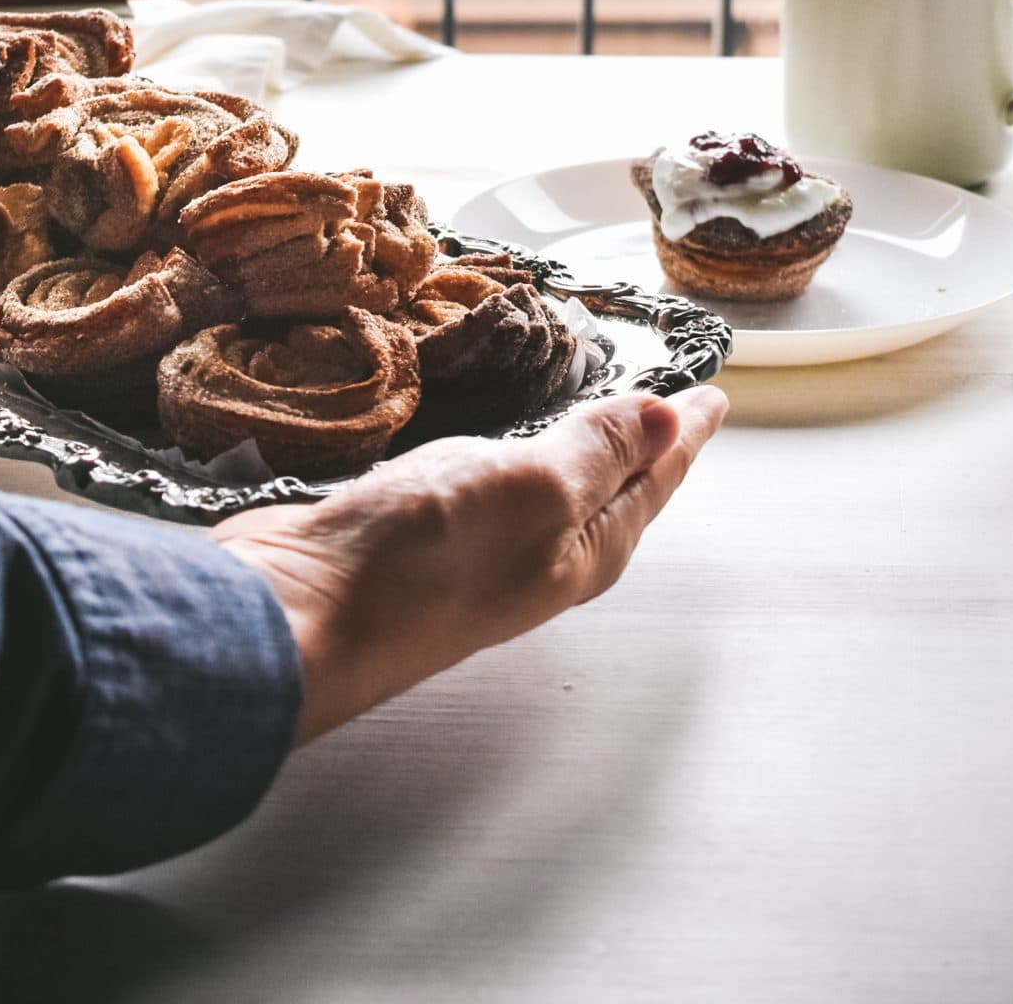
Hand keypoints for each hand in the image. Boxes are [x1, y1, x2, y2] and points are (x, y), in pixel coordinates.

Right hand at [217, 383, 726, 742]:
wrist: (297, 617)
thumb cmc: (422, 560)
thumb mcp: (531, 490)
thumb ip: (595, 451)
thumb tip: (672, 417)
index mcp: (581, 551)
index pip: (651, 479)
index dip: (685, 433)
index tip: (715, 394)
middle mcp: (537, 555)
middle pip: (611, 489)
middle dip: (643, 443)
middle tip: (671, 399)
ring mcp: (478, 546)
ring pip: (552, 486)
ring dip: (581, 444)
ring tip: (603, 410)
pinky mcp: (421, 530)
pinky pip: (492, 479)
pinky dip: (513, 447)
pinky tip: (502, 437)